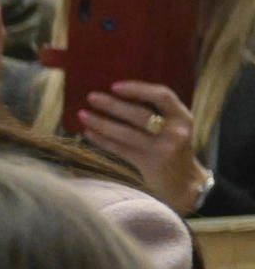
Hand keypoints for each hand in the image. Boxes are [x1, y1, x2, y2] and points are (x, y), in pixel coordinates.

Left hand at [78, 81, 207, 207]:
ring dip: (101, 123)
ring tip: (82, 115)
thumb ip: (158, 114)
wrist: (186, 183)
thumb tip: (119, 98)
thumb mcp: (174, 128)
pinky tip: (88, 133)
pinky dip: (103, 140)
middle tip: (91, 97)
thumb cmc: (174, 150)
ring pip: (126, 133)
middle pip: (140, 114)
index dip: (138, 89)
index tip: (115, 86)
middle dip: (112, 105)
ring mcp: (163, 148)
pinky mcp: (150, 164)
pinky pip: (120, 149)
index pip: (162, 95)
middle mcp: (175, 131)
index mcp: (183, 117)